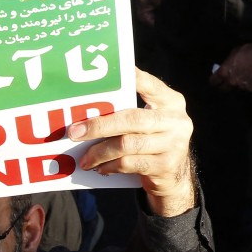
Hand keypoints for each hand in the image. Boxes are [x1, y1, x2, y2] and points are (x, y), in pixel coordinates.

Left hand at [68, 69, 197, 216]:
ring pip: (127, 144)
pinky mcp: (166, 166)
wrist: (176, 176)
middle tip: (75, 132)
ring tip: (85, 159)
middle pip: (132, 119)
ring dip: (100, 152)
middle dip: (99, 125)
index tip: (109, 75)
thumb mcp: (151, 121)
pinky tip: (101, 168)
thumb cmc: (153, 140)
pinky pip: (129, 163)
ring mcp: (174, 144)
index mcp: (172, 101)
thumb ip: (131, 111)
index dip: (132, 79)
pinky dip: (110, 166)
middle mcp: (177, 120)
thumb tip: (88, 107)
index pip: (150, 85)